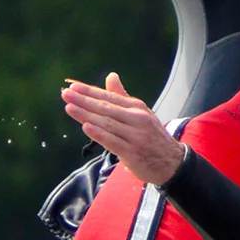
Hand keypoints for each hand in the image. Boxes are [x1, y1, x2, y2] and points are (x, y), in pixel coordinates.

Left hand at [62, 73, 185, 185]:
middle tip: (66, 94)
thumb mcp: (142, 113)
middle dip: (84, 100)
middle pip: (106, 108)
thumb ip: (123, 97)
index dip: (90, 91)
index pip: (110, 97)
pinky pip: (113, 142)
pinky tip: (86, 127)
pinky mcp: (132, 153)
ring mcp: (135, 137)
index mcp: (137, 108)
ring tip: (70, 107)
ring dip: (87, 115)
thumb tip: (111, 76)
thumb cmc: (152, 137)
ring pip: (107, 123)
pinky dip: (99, 134)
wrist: (173, 163)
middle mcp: (137, 120)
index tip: (73, 86)